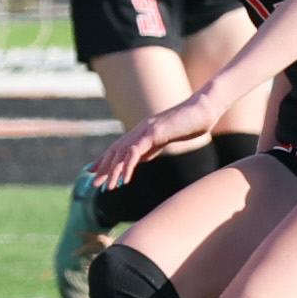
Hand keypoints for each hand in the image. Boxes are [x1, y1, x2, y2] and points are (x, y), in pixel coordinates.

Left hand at [89, 91, 224, 190]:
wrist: (203, 110)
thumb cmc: (190, 124)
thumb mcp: (167, 139)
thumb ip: (152, 147)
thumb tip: (141, 156)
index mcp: (142, 132)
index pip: (118, 147)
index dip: (105, 159)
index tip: (93, 171)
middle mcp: (139, 130)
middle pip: (115, 150)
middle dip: (103, 168)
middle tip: (93, 184)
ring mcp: (145, 130)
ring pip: (122, 152)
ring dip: (114, 171)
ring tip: (108, 188)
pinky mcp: (153, 133)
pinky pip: (135, 152)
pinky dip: (128, 166)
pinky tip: (124, 180)